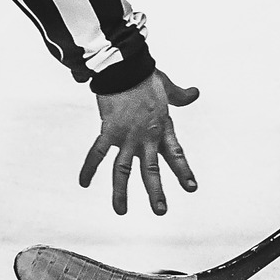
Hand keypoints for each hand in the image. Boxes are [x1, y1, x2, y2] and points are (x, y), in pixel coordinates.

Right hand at [80, 70, 199, 214]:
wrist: (125, 68)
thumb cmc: (146, 76)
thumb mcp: (168, 87)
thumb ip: (181, 95)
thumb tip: (195, 93)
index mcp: (162, 128)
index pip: (176, 154)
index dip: (183, 171)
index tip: (191, 188)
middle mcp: (146, 137)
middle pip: (152, 170)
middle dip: (156, 192)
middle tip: (160, 211)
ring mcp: (127, 136)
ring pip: (124, 170)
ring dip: (122, 191)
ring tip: (121, 211)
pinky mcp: (108, 131)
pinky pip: (98, 153)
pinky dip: (89, 168)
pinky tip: (83, 183)